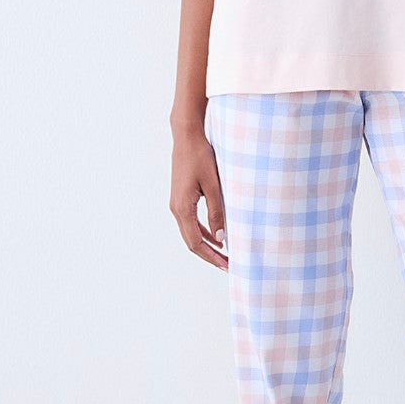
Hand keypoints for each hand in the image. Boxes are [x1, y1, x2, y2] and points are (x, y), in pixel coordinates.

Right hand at [169, 122, 227, 270]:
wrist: (186, 137)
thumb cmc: (200, 156)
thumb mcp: (213, 185)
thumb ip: (217, 212)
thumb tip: (221, 238)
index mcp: (182, 208)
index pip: (196, 242)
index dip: (212, 257)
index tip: (227, 266)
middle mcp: (176, 209)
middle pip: (192, 241)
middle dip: (210, 255)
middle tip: (228, 266)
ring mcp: (177, 203)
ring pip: (191, 233)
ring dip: (207, 245)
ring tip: (224, 255)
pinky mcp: (181, 197)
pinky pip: (191, 222)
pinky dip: (203, 232)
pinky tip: (217, 236)